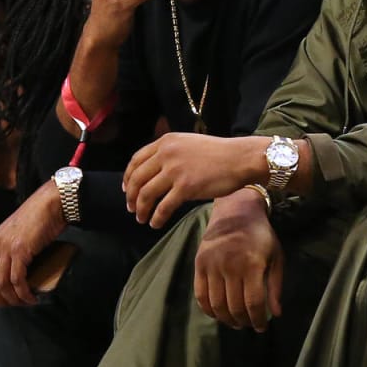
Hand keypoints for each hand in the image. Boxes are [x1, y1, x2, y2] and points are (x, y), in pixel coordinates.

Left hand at [0, 181, 67, 306]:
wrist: (48, 205)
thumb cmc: (37, 219)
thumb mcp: (15, 234)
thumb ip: (9, 248)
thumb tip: (13, 269)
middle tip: (11, 305)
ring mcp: (7, 249)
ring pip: (2, 284)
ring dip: (13, 299)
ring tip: (24, 303)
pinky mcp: (20, 251)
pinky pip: (17, 280)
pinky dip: (23, 293)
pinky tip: (31, 297)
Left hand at [124, 133, 265, 228]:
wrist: (240, 158)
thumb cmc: (219, 154)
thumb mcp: (188, 144)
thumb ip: (170, 152)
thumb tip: (156, 172)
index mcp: (166, 142)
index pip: (136, 160)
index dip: (128, 177)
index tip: (127, 190)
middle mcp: (167, 154)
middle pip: (138, 179)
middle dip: (131, 197)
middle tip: (132, 208)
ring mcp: (175, 171)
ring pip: (147, 194)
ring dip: (141, 209)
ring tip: (142, 218)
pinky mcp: (186, 187)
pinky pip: (164, 207)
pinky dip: (156, 217)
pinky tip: (155, 224)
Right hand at [193, 190, 283, 331]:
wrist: (235, 211)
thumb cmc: (260, 235)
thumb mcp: (276, 256)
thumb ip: (276, 286)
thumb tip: (276, 314)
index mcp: (252, 264)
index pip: (254, 302)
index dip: (258, 319)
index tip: (261, 328)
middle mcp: (230, 266)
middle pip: (234, 306)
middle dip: (243, 321)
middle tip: (248, 325)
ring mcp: (212, 265)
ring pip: (217, 304)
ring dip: (226, 319)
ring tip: (235, 323)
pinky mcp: (199, 264)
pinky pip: (201, 295)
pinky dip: (209, 310)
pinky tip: (218, 314)